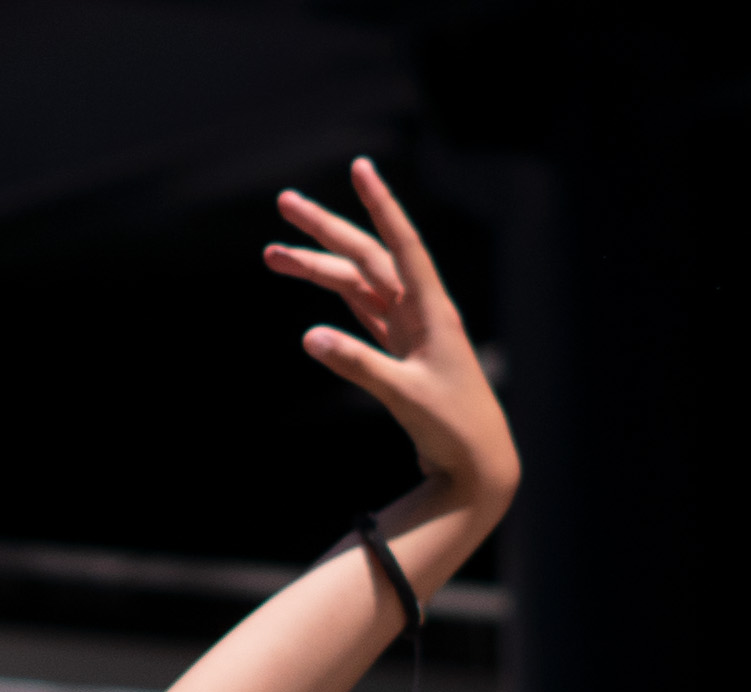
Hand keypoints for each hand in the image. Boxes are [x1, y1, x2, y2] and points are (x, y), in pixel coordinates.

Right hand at [266, 158, 512, 517]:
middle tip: (285, 202)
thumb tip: (308, 335)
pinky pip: (363, 313)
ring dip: (318, 268)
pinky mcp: (400, 354)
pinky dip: (338, 297)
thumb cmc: (454, 430)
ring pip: (357, 285)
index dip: (380, 205)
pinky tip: (317, 282)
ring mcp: (408, 331)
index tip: (360, 167)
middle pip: (366, 257)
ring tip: (271, 254)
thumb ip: (357, 365)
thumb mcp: (405, 397)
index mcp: (432, 312)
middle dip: (325, 229)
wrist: (479, 465)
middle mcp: (421, 312)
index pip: (401, 245)